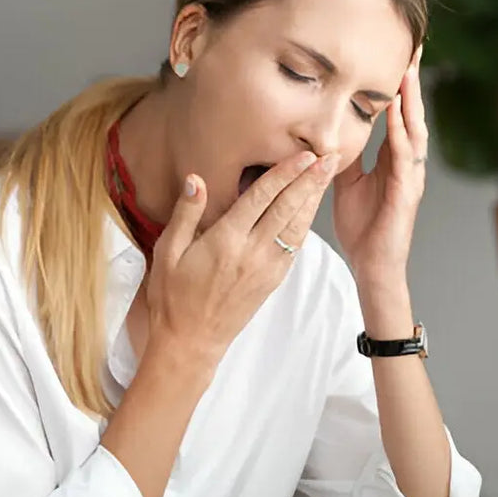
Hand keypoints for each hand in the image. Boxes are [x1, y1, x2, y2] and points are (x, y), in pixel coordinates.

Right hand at [146, 150, 337, 365]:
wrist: (191, 341)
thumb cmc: (173, 296)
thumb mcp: (167, 251)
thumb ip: (186, 213)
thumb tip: (197, 179)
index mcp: (226, 240)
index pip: (262, 198)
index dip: (285, 173)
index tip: (304, 155)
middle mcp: (252, 252)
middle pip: (288, 208)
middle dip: (310, 180)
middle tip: (330, 156)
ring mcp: (266, 268)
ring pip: (297, 226)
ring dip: (314, 199)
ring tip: (328, 175)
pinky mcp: (273, 280)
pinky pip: (294, 246)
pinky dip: (306, 223)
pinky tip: (312, 208)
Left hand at [333, 46, 426, 285]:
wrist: (372, 266)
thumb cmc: (363, 227)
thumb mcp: (346, 181)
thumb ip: (343, 154)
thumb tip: (327, 129)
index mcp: (393, 158)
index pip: (398, 112)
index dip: (399, 83)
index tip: (398, 52)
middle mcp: (407, 162)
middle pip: (412, 112)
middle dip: (412, 80)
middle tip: (414, 46)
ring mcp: (410, 176)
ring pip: (414, 129)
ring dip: (411, 100)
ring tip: (409, 70)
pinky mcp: (407, 192)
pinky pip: (404, 158)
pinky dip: (402, 134)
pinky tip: (398, 115)